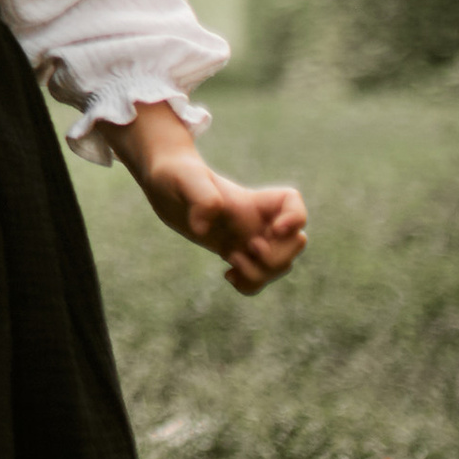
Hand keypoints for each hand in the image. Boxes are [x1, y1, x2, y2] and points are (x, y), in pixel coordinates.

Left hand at [133, 138, 307, 296]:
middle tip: (249, 247)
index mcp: (251, 200)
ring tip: (231, 260)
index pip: (292, 203)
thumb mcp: (183, 179)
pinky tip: (228, 276)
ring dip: (262, 273)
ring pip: (280, 265)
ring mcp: (247, 238)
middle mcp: (255, 220)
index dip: (295, 218)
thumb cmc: (174, 174)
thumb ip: (200, 197)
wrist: (163, 186)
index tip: (273, 230)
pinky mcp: (234, 253)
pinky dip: (250, 285)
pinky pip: (257, 278)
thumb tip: (203, 228)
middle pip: (295, 242)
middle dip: (278, 256)